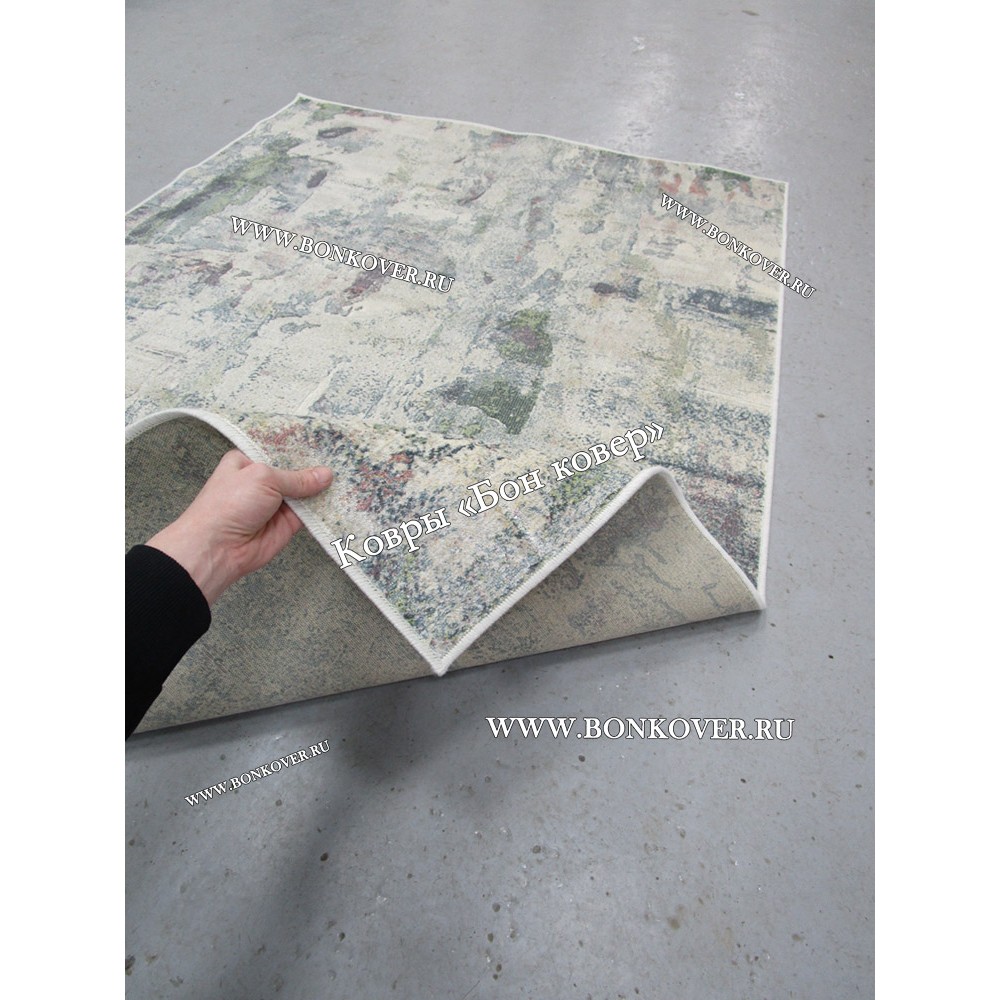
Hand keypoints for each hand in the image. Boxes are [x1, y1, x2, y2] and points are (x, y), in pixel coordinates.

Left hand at [147, 450, 333, 604]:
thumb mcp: (263, 478)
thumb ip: (297, 478)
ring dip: (322, 487)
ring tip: (349, 473)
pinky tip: (342, 496)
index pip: (278, 449)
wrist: (219, 548)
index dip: (300, 446)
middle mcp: (262, 481)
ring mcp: (276, 503)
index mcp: (248, 462)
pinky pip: (310, 513)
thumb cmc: (229, 505)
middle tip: (342, 455)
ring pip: (305, 492)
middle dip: (315, 466)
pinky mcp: (287, 523)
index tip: (324, 440)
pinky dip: (324, 508)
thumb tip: (326, 475)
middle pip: (295, 470)